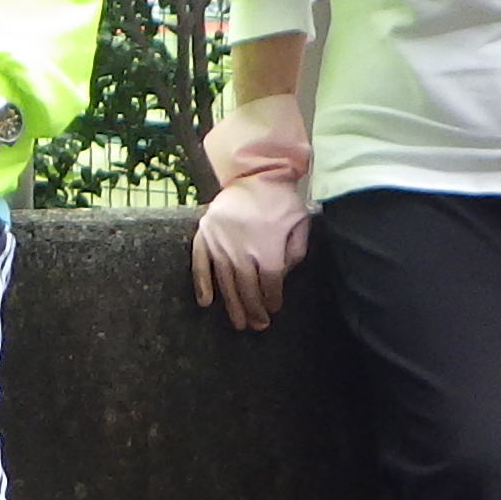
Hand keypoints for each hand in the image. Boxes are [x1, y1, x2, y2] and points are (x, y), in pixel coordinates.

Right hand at [189, 91, 311, 331]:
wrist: (254, 173)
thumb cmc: (280, 199)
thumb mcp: (300, 223)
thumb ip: (295, 252)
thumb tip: (283, 275)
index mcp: (267, 249)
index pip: (269, 285)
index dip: (272, 300)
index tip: (273, 310)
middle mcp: (241, 251)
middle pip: (247, 289)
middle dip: (253, 310)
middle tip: (257, 325)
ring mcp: (219, 245)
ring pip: (225, 283)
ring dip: (231, 305)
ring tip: (238, 323)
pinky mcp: (205, 237)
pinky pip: (200, 265)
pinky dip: (202, 284)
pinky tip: (206, 302)